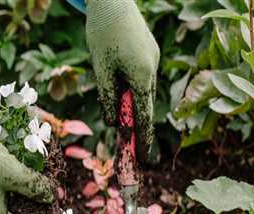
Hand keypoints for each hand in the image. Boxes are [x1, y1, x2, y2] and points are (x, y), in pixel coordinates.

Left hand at [86, 0, 159, 162]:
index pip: (144, 117)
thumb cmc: (102, 36)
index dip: (142, 139)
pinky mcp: (149, 50)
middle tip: (121, 131)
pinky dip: (129, 81)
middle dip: (132, 118)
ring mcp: (152, 58)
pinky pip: (140, 74)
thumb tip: (112, 122)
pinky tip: (116, 68)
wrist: (112, 1)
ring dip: (127, 96)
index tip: (144, 158)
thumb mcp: (101, 71)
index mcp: (141, 76)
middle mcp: (152, 69)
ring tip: (109, 78)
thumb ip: (108, 98)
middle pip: (142, 103)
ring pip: (140, 88)